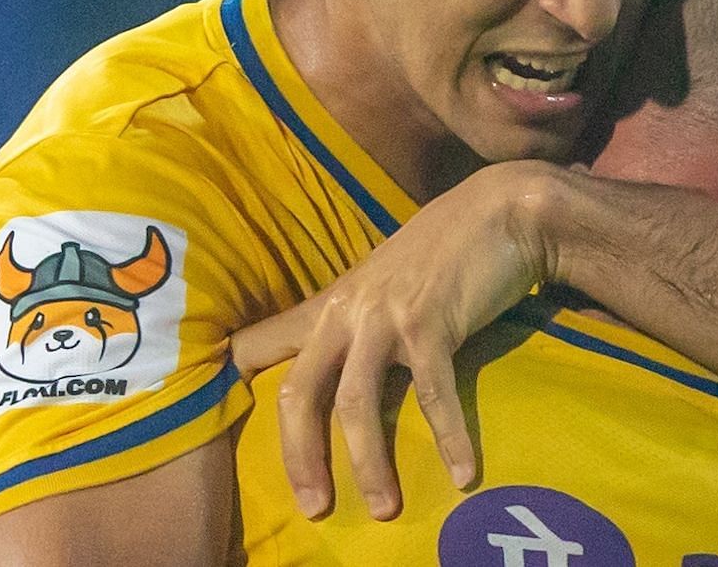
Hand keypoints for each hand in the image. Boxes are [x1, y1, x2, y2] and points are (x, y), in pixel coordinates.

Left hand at [233, 160, 557, 520]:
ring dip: (369, 463)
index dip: (234, 378)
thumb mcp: (385, 280)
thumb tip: (344, 362)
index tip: (216, 418)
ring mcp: (385, 316)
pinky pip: (433, 394)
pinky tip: (462, 473)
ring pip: (357, 404)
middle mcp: (346, 311)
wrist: (500, 209)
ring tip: (384, 507)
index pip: (263, 341)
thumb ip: (358, 316)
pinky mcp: (430, 323)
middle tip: (313, 507)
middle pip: (299, 393)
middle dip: (300, 457)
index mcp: (331, 303)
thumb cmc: (447, 247)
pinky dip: (449, 438)